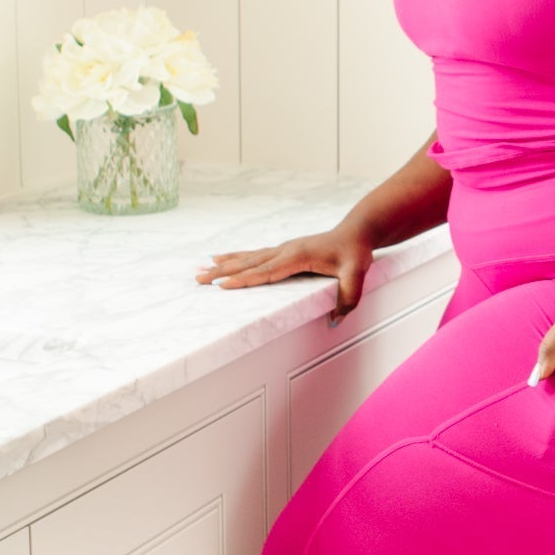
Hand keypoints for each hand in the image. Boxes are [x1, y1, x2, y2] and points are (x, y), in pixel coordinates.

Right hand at [195, 227, 373, 323]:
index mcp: (297, 256)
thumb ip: (348, 298)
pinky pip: (253, 255)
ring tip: (199, 270)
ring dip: (222, 265)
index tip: (221, 286)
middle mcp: (285, 250)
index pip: (265, 271)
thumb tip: (335, 321)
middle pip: (247, 264)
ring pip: (246, 258)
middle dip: (221, 273)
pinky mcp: (283, 250)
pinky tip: (219, 257)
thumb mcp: (357, 275)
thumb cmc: (355, 253)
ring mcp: (282, 249)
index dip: (243, 280)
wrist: (356, 232)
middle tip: (197, 280)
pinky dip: (234, 257)